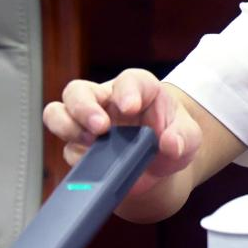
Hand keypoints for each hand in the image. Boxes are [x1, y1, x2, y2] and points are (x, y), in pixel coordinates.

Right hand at [42, 69, 200, 197]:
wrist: (160, 164)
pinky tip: (91, 166)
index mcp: (139, 90)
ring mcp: (88, 123)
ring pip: (58, 113)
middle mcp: (107, 101)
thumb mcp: (189, 138)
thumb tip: (171, 144)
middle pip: (79, 90)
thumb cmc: (174, 139)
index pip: (129, 80)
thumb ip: (183, 138)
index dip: (126, 91)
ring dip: (67, 126)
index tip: (130, 107)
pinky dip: (76, 158)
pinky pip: (66, 149)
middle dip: (84, 107)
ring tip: (89, 142)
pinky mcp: (79, 148)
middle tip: (101, 127)